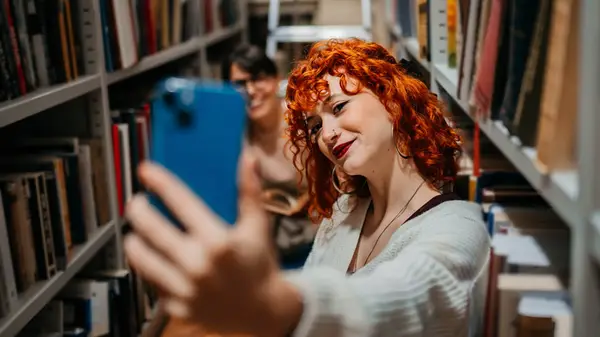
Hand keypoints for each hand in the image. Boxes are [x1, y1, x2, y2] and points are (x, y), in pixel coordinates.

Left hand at [124, 153, 301, 335]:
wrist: (263, 310)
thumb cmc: (259, 264)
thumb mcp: (258, 226)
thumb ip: (250, 191)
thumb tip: (247, 158)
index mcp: (218, 242)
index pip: (181, 203)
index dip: (160, 182)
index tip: (146, 170)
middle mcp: (198, 265)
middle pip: (152, 229)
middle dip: (138, 210)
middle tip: (136, 202)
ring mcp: (186, 289)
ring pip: (143, 258)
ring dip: (135, 240)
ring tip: (136, 231)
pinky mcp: (177, 307)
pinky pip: (151, 283)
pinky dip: (148, 267)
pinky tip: (150, 257)